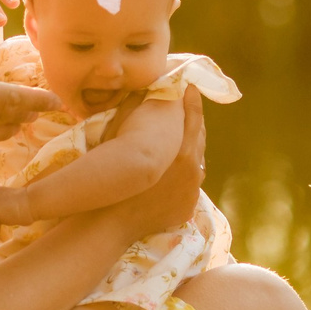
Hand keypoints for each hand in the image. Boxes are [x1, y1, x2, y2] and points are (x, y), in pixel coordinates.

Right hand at [118, 92, 202, 238]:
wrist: (112, 220)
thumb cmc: (114, 176)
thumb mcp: (121, 138)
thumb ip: (135, 111)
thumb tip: (144, 90)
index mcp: (182, 151)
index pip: (194, 118)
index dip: (193, 101)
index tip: (191, 88)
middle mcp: (194, 171)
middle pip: (199, 141)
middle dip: (193, 126)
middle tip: (185, 114)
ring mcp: (193, 192)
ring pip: (196, 165)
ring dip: (189, 154)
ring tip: (176, 146)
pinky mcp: (188, 208)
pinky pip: (189, 187)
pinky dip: (182, 179)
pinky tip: (169, 176)